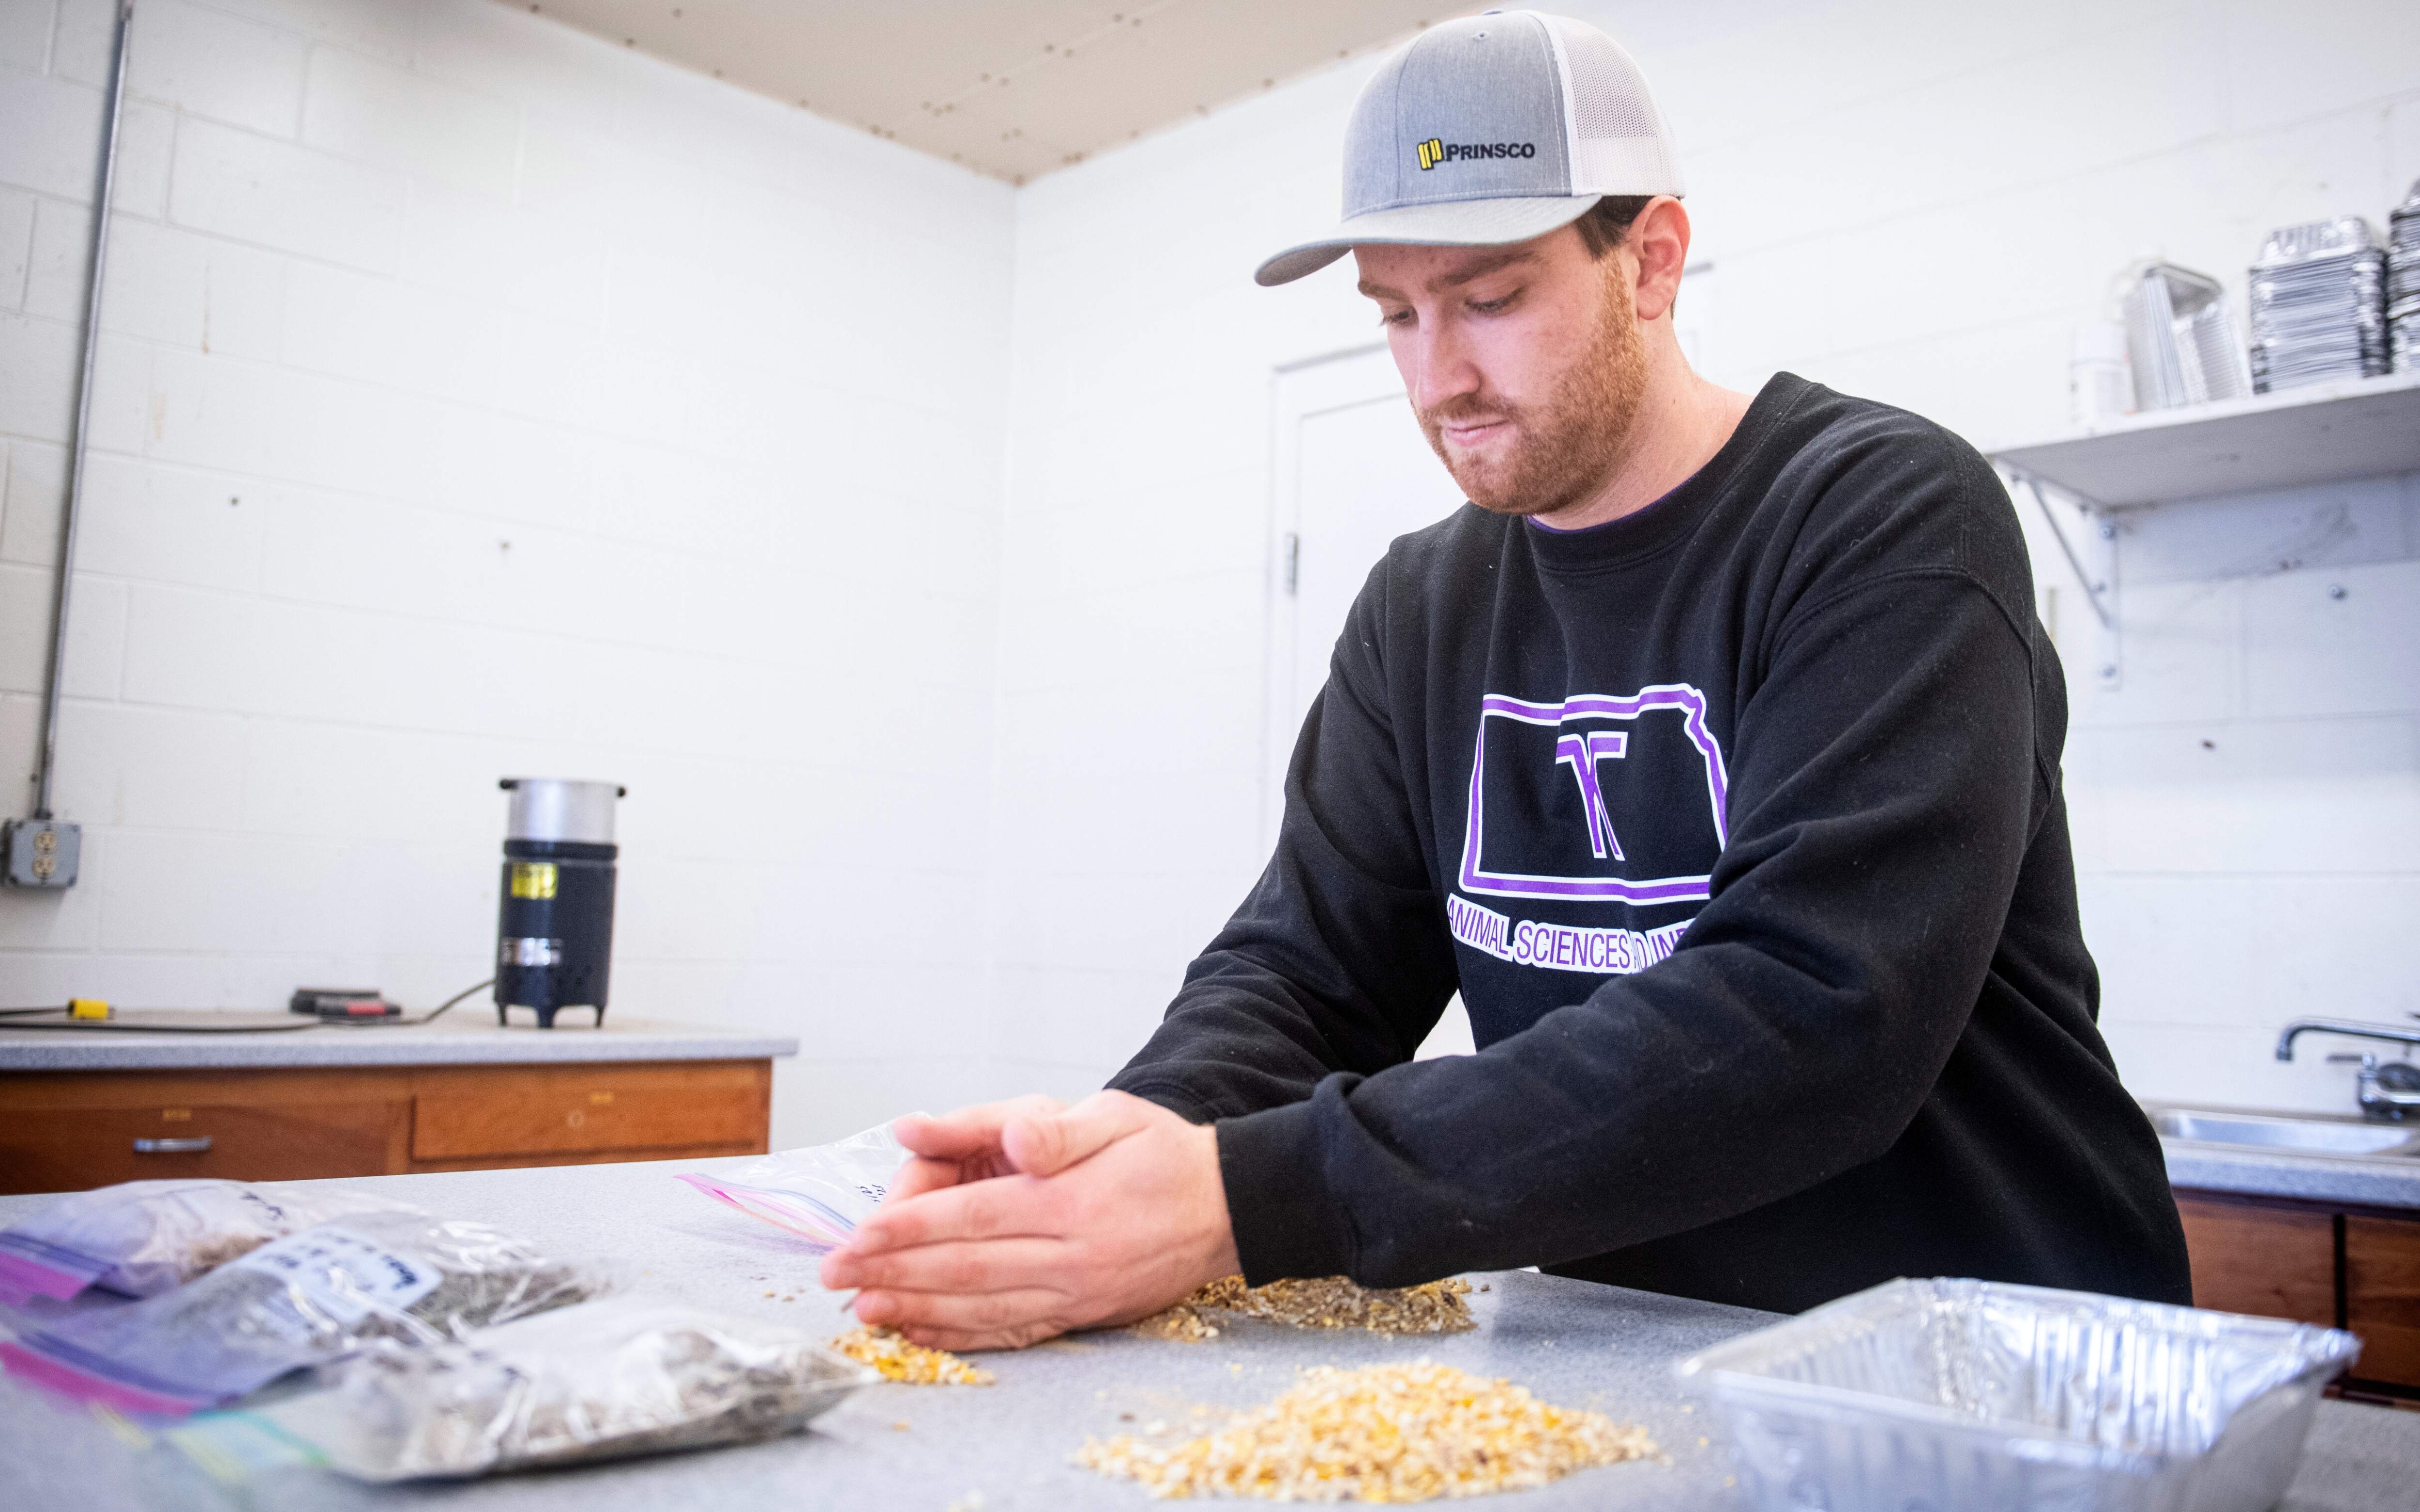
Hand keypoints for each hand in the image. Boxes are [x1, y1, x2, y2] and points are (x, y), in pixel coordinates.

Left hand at [818, 1091, 1240, 1351]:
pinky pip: (1014, 1331)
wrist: (1228, 1205)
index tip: (855, 1236)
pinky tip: (923, 1331)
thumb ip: (1053, 1128)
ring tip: (864, 1309)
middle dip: (893, 1272)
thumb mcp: (1113, 1115)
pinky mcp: (1085, 1313)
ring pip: (984, 1307)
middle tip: (834, 1276)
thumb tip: (1010, 1138)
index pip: (971, 1218)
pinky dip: (962, 1336)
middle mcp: (1073, 1255)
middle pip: (966, 1269)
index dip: (907, 1229)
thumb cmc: (1162, 1152)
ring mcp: (1080, 1292)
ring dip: (917, 1310)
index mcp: (1072, 1200)